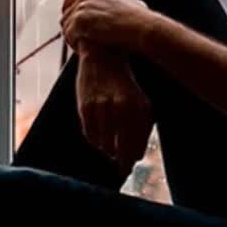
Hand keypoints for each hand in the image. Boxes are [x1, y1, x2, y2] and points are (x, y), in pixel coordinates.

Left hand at [62, 0, 155, 51]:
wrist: (142, 27)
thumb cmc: (141, 20)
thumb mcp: (131, 2)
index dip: (68, 8)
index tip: (70, 21)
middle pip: (66, 11)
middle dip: (68, 25)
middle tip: (74, 39)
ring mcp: (82, 7)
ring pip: (66, 24)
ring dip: (71, 37)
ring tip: (78, 48)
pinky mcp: (80, 21)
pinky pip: (69, 35)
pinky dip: (73, 44)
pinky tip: (81, 51)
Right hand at [76, 51, 152, 175]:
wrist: (102, 56)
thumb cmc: (124, 84)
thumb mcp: (140, 101)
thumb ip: (141, 128)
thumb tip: (137, 157)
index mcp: (138, 108)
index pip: (136, 146)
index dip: (132, 159)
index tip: (128, 167)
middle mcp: (121, 108)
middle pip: (120, 149)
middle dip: (121, 161)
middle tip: (120, 169)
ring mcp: (101, 107)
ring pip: (104, 145)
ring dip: (107, 150)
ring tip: (109, 149)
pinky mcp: (85, 107)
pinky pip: (89, 135)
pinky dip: (95, 141)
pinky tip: (99, 139)